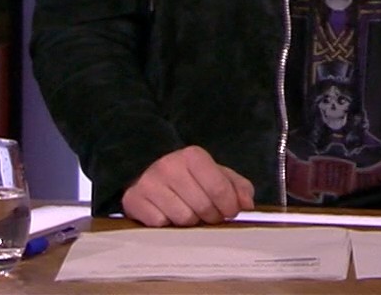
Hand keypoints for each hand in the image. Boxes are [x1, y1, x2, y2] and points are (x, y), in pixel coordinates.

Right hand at [120, 145, 253, 226]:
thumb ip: (237, 187)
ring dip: (190, 222)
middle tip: (209, 215)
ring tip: (187, 212)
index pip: (219, 188)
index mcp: (193, 156)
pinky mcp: (134, 200)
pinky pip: (161, 224)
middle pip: (203, 207)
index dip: (229, 206)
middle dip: (211, 216)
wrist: (147, 172)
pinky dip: (168, 225)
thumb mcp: (216, 175)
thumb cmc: (188, 177)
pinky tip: (167, 213)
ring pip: (183, 219)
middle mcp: (169, 166)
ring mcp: (149, 183)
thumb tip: (246, 204)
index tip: (230, 212)